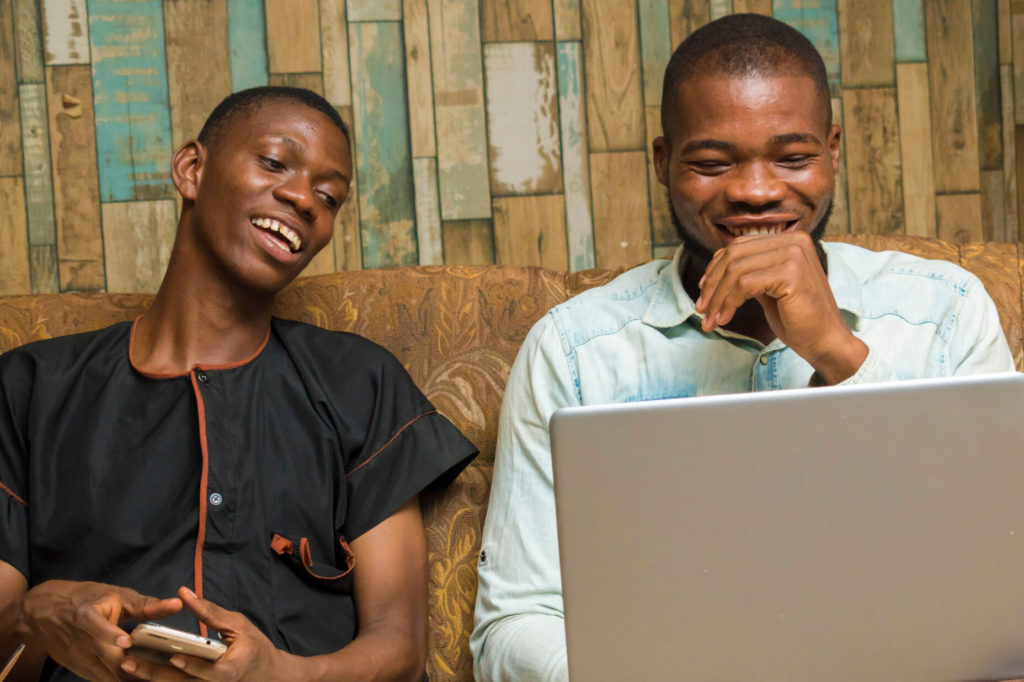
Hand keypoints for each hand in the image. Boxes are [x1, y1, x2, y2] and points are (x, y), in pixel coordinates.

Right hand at [14, 580, 180, 680]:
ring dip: (130, 677)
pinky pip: (102, 679)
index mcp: (87, 615)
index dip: (109, 634)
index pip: (95, 626)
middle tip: (162, 669)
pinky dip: (120, 680)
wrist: (42, 613)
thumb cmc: (85, 599)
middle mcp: (82, 640)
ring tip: (155, 677)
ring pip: (107, 674)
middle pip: (107, 658)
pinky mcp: (80, 670)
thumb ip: (146, 605)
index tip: (126, 640)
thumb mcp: (115, 595)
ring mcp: (80, 658)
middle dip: (134, 666)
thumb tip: (177, 604)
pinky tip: (139, 679)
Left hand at [121, 587, 295, 681]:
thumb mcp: (238, 625)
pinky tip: (138, 669)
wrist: (262, 673)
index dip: (193, 666)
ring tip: (126, 664)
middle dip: (153, 673)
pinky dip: (156, 678)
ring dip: (148, 677)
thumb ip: (210, 612)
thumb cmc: (252, 646)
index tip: (175, 657)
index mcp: (231, 670)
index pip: (212, 673)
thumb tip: (183, 593)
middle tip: (128, 660)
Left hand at [695, 231, 867, 383]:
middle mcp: (794, 241)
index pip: (739, 246)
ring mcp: (794, 255)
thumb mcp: (768, 288)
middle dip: (712, 284)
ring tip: (710, 319)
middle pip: (733, 256)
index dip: (715, 268)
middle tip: (701, 309)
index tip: (703, 292)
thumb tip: (712, 271)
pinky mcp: (791, 274)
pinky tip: (725, 318)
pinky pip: (744, 285)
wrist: (825, 341)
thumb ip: (749, 273)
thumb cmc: (797, 318)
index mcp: (790, 240)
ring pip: (735, 271)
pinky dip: (729, 303)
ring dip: (717, 298)